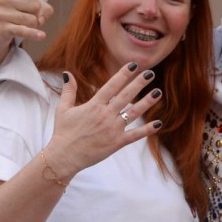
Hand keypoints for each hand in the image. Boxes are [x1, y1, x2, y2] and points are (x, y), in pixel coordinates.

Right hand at [0, 0, 58, 74]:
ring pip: (33, 20)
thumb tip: (43, 18)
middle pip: (36, 6)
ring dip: (34, 26)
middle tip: (30, 19)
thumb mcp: (26, 8)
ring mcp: (3, 14)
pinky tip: (42, 36)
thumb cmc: (13, 17)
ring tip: (24, 26)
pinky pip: (24, 30)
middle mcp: (5, 0)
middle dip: (39, 15)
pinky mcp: (3, 29)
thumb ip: (41, 8)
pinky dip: (34, 34)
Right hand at [43, 63, 162, 180]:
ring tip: (158, 92)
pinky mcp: (116, 143)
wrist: (64, 156)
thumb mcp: (63, 109)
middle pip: (126, 96)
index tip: (134, 65)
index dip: (124, 74)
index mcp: (94, 105)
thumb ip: (68, 91)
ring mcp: (112, 129)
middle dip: (139, 83)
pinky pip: (134, 135)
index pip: (112, 86)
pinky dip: (147, 130)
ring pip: (133, 113)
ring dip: (146, 102)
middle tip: (150, 73)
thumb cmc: (63, 132)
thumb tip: (67, 74)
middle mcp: (105, 115)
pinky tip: (158, 123)